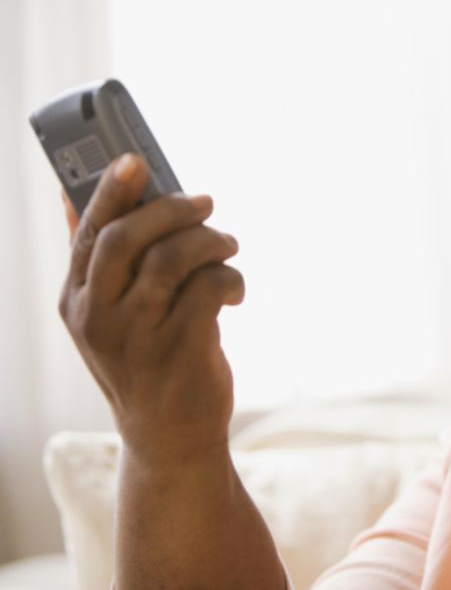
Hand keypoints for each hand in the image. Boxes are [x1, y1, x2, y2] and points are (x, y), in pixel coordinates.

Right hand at [59, 153, 243, 463]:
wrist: (169, 436)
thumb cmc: (144, 360)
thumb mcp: (107, 315)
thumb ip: (97, 259)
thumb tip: (69, 193)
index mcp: (78, 301)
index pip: (88, 233)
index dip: (111, 191)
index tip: (136, 159)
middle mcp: (100, 317)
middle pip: (128, 237)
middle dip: (173, 209)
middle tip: (206, 204)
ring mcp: (139, 336)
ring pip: (174, 257)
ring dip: (211, 241)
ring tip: (227, 247)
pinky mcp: (181, 350)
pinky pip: (210, 288)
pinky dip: (231, 278)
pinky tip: (234, 292)